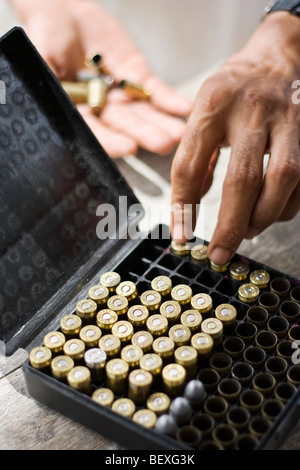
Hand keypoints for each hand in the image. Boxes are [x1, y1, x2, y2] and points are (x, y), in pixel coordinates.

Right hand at [11, 0, 191, 157]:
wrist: (64, 13)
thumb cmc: (46, 38)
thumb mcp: (41, 62)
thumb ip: (48, 85)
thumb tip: (52, 108)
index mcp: (77, 113)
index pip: (94, 133)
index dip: (110, 141)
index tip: (128, 148)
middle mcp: (102, 111)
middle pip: (125, 126)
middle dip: (144, 134)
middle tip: (163, 143)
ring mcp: (122, 96)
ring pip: (144, 113)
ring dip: (162, 123)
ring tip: (179, 132)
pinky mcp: (138, 79)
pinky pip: (156, 92)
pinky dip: (170, 100)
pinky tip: (184, 108)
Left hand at [170, 12, 299, 263]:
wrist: (275, 58)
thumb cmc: (232, 91)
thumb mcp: (201, 114)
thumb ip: (195, 158)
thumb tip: (188, 208)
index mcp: (212, 105)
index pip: (189, 165)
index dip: (182, 206)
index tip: (182, 235)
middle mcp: (250, 111)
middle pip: (241, 179)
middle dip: (229, 225)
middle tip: (220, 252)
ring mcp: (286, 120)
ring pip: (282, 179)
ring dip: (263, 216)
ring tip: (247, 232)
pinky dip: (286, 205)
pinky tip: (270, 213)